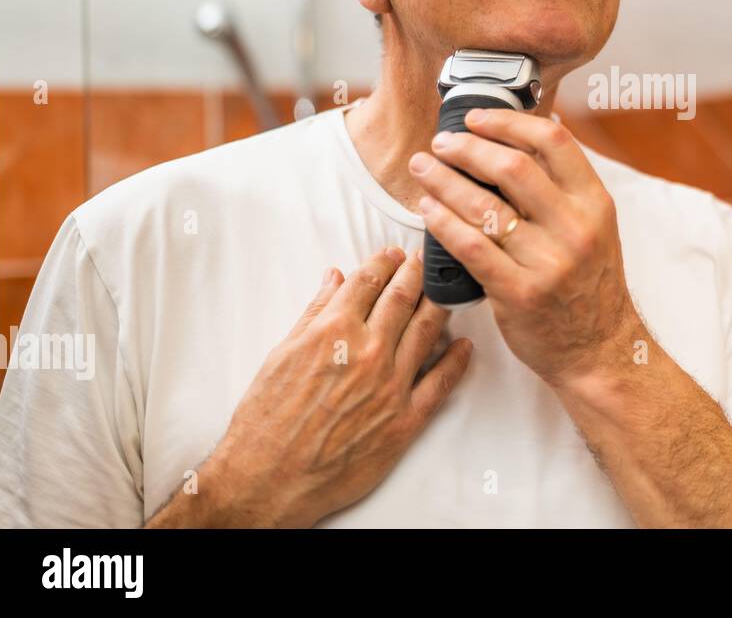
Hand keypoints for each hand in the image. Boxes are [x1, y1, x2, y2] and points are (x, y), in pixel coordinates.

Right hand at [149, 247, 471, 527]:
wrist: (270, 477)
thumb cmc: (266, 421)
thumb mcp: (281, 355)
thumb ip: (313, 314)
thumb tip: (334, 280)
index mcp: (334, 332)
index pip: (368, 282)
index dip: (384, 262)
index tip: (393, 254)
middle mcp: (368, 352)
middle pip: (402, 299)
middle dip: (415, 274)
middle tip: (423, 261)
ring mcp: (390, 385)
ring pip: (427, 331)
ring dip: (439, 304)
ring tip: (445, 289)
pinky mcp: (405, 419)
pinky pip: (441, 382)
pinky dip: (457, 361)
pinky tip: (464, 346)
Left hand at [409, 110, 638, 387]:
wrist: (600, 350)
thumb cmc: (590, 286)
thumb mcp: (595, 228)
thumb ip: (566, 188)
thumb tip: (528, 137)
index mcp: (595, 203)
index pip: (553, 142)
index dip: (508, 122)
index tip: (477, 118)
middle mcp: (575, 228)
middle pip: (512, 167)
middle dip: (467, 148)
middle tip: (440, 143)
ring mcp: (548, 261)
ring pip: (484, 205)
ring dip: (444, 180)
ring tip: (422, 168)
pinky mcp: (519, 292)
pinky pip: (471, 247)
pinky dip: (443, 222)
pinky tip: (427, 209)